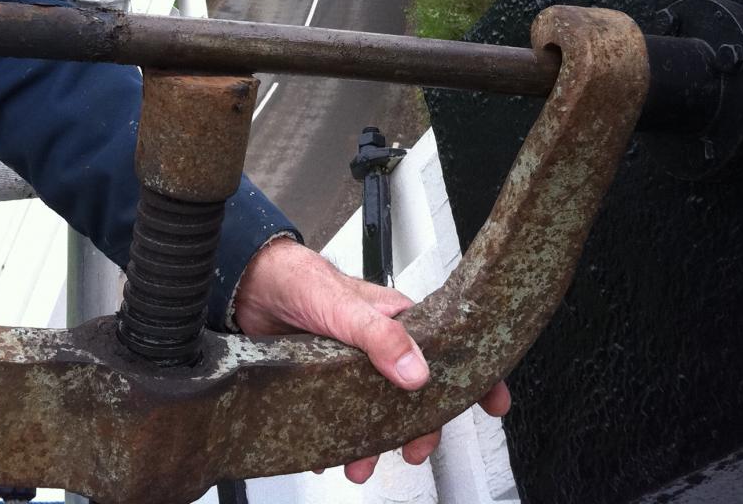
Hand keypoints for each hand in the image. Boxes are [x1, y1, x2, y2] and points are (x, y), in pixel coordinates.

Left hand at [232, 237, 509, 481]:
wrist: (248, 285)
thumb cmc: (299, 278)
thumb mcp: (344, 306)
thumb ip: (380, 337)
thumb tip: (417, 372)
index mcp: (398, 321)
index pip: (449, 348)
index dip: (476, 376)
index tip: (495, 402)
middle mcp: (380, 344)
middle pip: (416, 393)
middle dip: (420, 427)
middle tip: (413, 449)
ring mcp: (351, 364)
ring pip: (377, 410)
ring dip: (374, 441)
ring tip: (362, 463)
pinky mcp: (323, 378)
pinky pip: (340, 415)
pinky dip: (338, 438)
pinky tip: (330, 451)